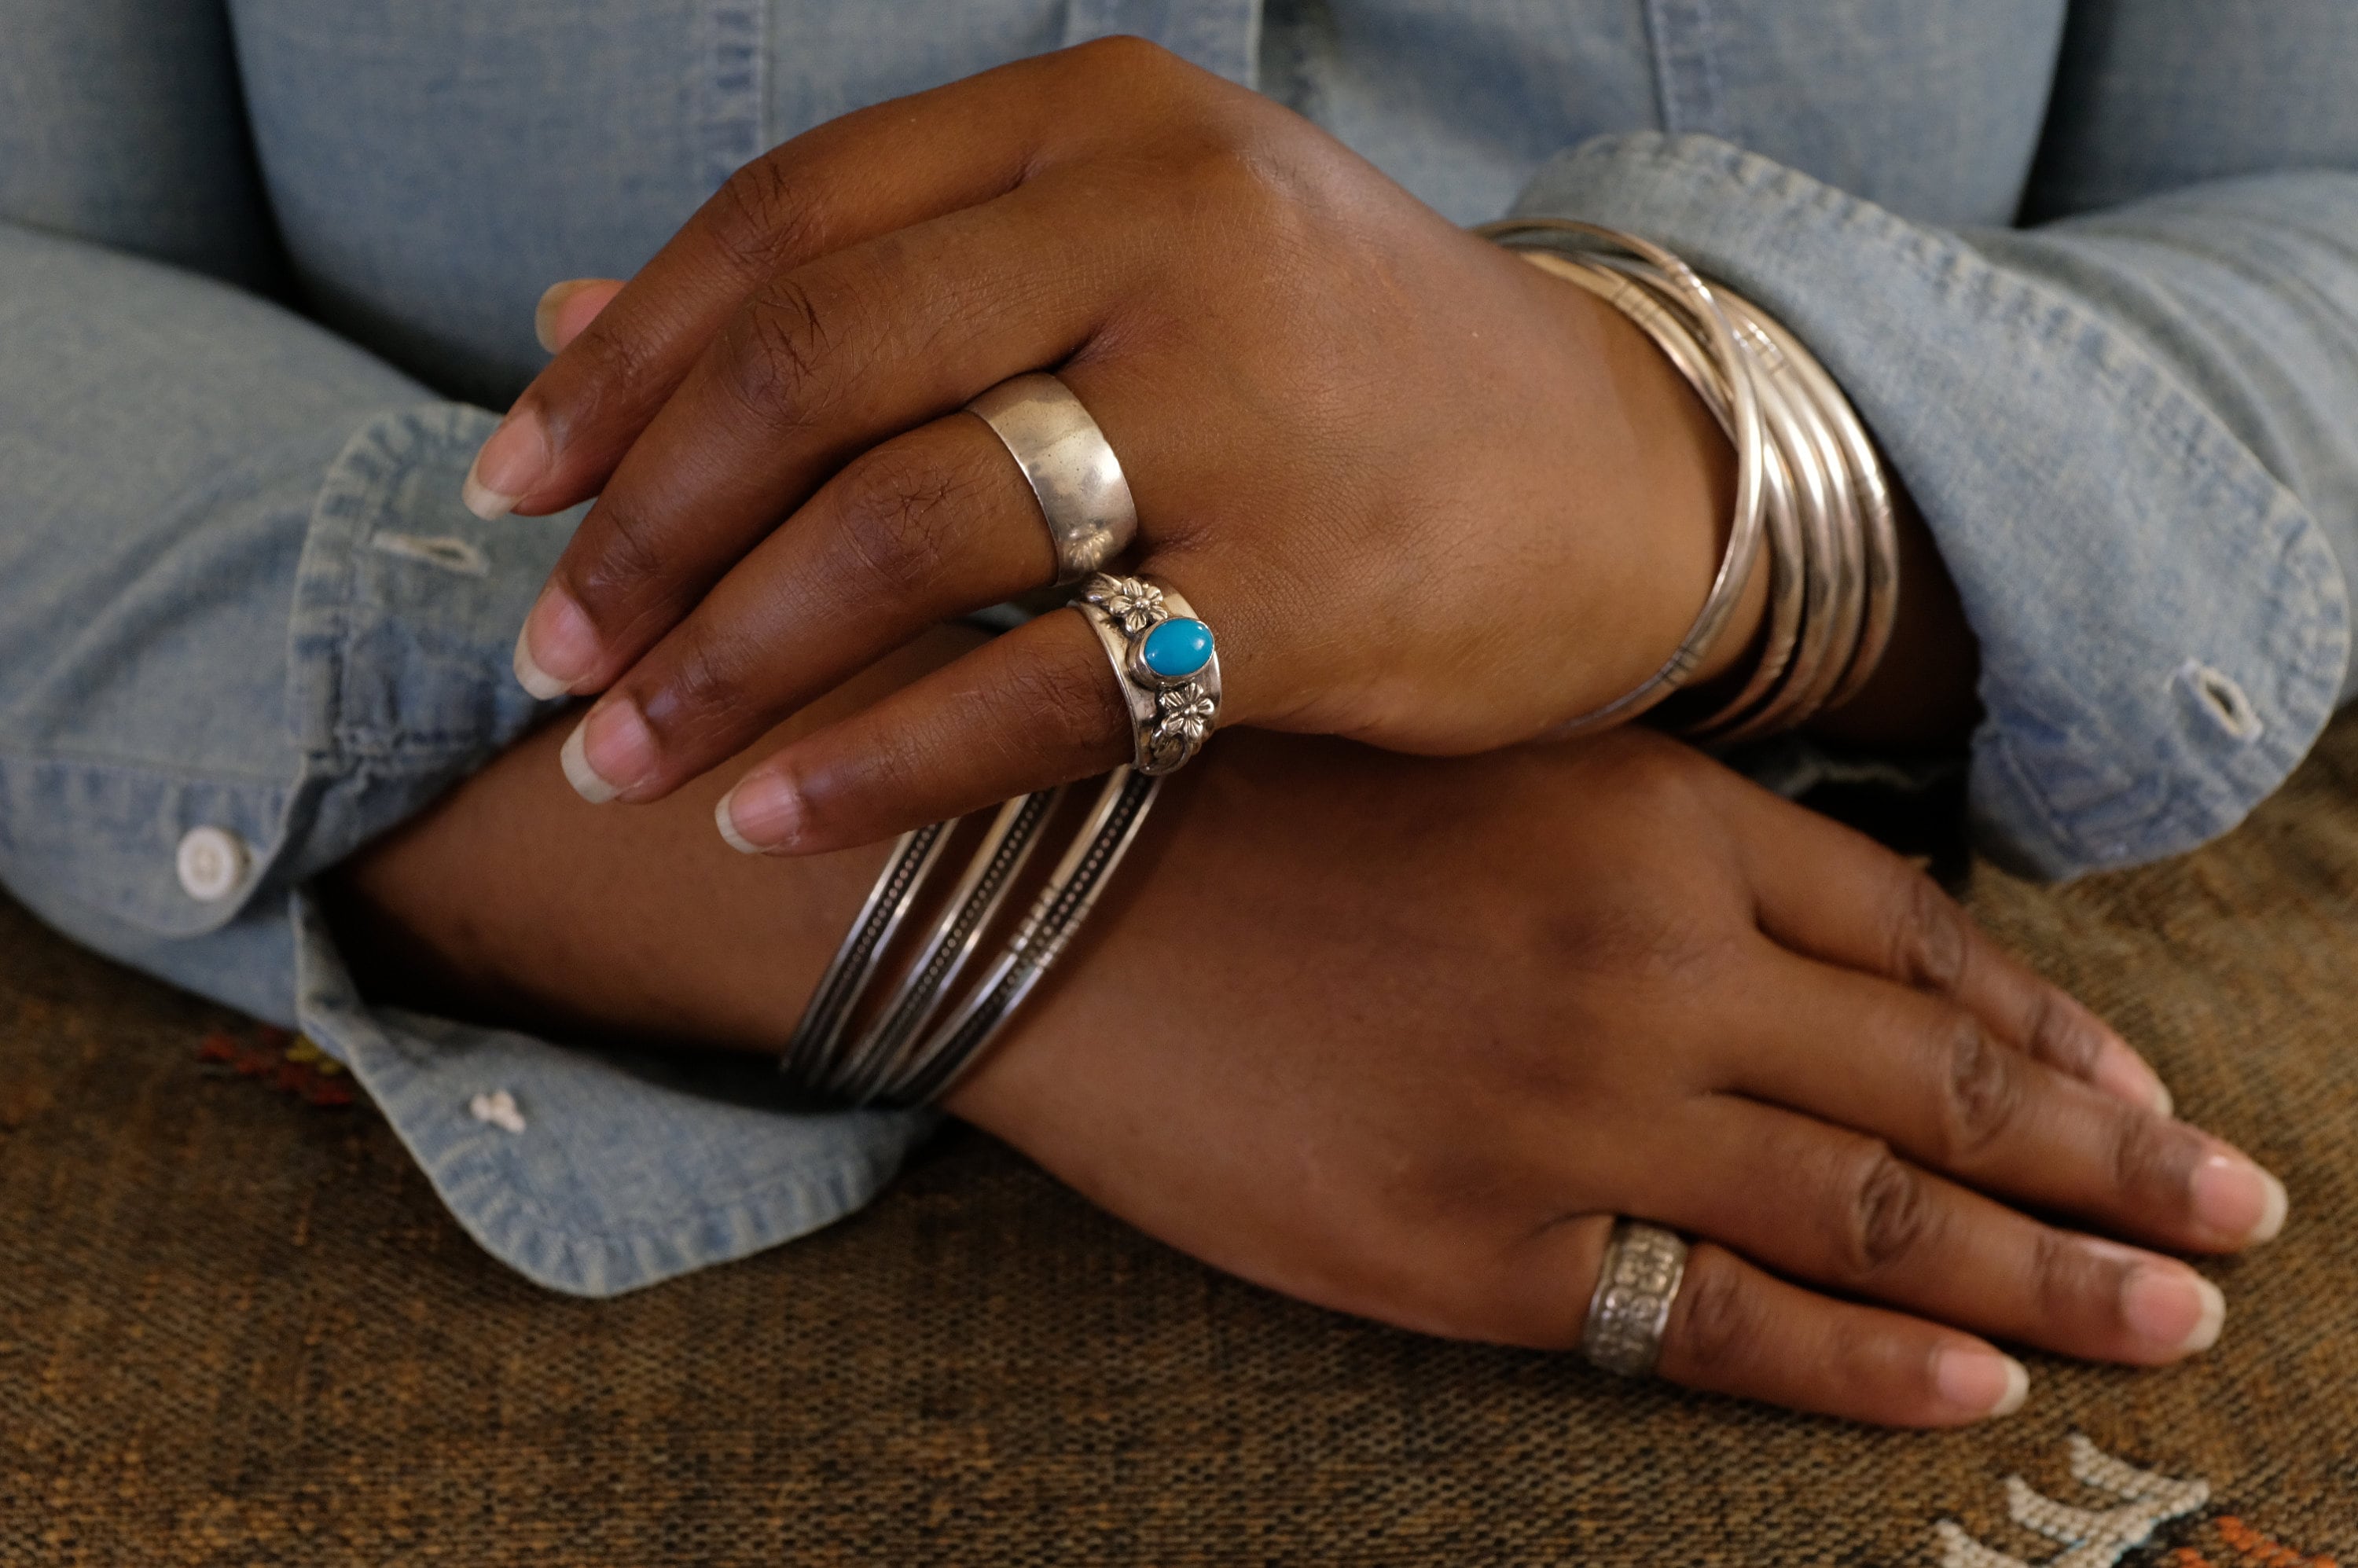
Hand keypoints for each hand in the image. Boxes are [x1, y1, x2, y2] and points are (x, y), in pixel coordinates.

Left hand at [470, 38, 1751, 852]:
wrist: (1625, 476)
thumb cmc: (1340, 369)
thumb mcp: (1125, 261)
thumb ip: (876, 286)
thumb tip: (573, 332)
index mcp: (1112, 121)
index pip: (796, 222)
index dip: (624, 363)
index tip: (513, 485)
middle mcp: (1176, 229)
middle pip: (819, 368)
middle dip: (645, 527)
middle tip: (550, 648)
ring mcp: (1253, 408)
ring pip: (906, 529)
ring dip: (728, 662)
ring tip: (623, 757)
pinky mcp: (1313, 592)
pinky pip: (1038, 685)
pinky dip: (879, 761)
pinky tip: (776, 821)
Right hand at [949, 727, 2282, 1425]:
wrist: (1043, 880)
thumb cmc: (1252, 802)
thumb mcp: (1480, 761)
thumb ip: (1656, 833)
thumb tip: (1823, 928)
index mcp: (1650, 817)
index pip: (1920, 938)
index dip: (2056, 1032)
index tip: (2148, 1100)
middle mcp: (1646, 962)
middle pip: (1939, 1080)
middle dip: (2112, 1162)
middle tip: (2239, 1224)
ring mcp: (1569, 1114)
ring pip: (1869, 1206)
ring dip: (2049, 1269)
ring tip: (2174, 1320)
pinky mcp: (1473, 1252)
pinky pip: (1715, 1321)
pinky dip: (1861, 1361)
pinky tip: (1975, 1386)